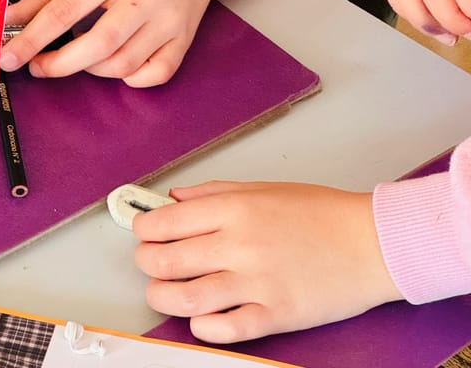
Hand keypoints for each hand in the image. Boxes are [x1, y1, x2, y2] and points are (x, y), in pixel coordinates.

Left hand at [0, 0, 239, 86]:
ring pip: (123, 65)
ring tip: (79, 56)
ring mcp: (168, 19)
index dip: (32, 38)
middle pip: (97, 45)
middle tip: (38, 66)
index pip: (65, 10)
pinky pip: (154, 74)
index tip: (10, 56)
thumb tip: (13, 18)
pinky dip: (130, 78)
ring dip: (91, 70)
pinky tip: (116, 64)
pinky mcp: (185, 38)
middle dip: (60, 64)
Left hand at [132, 181, 401, 342]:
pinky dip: (202, 326)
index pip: (163, 222)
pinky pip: (225, 329)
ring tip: (162, 292)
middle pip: (164, 260)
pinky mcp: (276, 314)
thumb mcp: (262, 188)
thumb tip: (172, 200)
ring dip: (162, 297)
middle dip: (146, 263)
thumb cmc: (319, 212)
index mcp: (232, 209)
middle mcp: (238, 244)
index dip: (143, 230)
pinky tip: (201, 318)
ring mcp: (257, 282)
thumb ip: (212, 192)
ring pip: (185, 297)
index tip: (145, 233)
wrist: (373, 242)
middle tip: (151, 262)